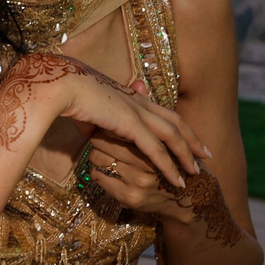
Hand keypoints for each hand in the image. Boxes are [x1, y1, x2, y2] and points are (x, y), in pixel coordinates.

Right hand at [33, 59, 207, 190]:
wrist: (58, 85)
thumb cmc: (63, 95)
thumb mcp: (84, 109)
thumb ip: (94, 121)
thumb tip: (91, 130)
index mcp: (129, 97)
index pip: (161, 112)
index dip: (177, 126)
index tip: (187, 138)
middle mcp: (139, 102)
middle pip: (175, 122)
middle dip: (193, 140)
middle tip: (206, 155)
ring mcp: (137, 112)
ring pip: (173, 136)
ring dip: (187, 155)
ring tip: (197, 172)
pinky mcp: (131, 124)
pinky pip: (156, 149)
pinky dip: (169, 165)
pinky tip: (177, 179)